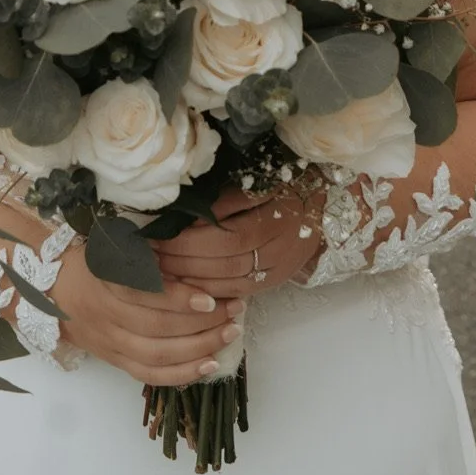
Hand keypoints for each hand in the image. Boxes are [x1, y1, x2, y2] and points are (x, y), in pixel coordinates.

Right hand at [52, 246, 245, 384]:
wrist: (55, 294)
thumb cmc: (93, 262)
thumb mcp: (112, 245)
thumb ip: (146, 249)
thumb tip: (194, 243)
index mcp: (105, 280)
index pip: (143, 294)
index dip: (177, 299)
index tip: (209, 297)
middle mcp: (106, 315)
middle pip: (156, 328)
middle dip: (201, 323)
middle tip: (234, 311)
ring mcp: (110, 342)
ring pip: (156, 354)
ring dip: (199, 348)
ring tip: (230, 334)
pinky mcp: (115, 361)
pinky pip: (150, 375)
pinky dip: (181, 374)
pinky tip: (210, 365)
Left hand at [152, 187, 323, 299]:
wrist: (324, 204)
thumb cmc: (283, 184)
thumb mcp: (255, 182)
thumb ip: (221, 201)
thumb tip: (177, 213)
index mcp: (273, 217)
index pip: (223, 237)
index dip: (187, 241)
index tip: (156, 236)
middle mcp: (278, 248)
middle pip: (224, 263)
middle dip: (182, 262)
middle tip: (150, 257)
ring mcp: (278, 268)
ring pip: (230, 282)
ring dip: (191, 280)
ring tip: (161, 272)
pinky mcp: (275, 281)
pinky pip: (239, 292)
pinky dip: (211, 291)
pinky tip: (187, 286)